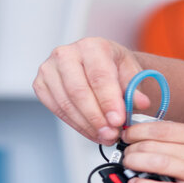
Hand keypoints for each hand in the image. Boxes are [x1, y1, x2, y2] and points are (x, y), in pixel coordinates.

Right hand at [33, 37, 150, 144]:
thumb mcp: (131, 74)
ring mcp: (50, 68)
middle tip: (111, 134)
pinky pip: (56, 109)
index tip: (118, 121)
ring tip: (105, 136)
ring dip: (87, 125)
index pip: (99, 76)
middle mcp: (67, 53)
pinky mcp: (41, 84)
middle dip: (97, 118)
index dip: (108, 101)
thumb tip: (142, 103)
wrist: (100, 64)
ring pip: (66, 103)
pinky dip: (76, 124)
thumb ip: (136, 89)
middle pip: (79, 92)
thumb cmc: (115, 67)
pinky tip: (91, 131)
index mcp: (92, 46)